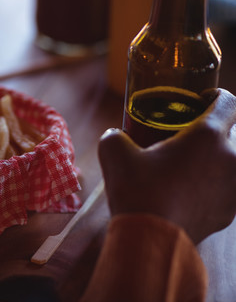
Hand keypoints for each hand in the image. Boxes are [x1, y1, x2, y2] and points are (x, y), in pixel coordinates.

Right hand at [98, 88, 235, 243]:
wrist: (150, 240)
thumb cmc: (136, 191)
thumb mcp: (114, 152)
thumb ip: (115, 134)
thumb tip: (115, 134)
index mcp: (208, 136)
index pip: (229, 102)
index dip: (215, 96)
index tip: (200, 100)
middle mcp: (231, 157)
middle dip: (217, 126)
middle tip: (191, 131)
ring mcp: (235, 186)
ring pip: (234, 158)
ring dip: (218, 155)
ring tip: (194, 161)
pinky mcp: (232, 210)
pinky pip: (229, 185)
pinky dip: (217, 181)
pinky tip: (192, 187)